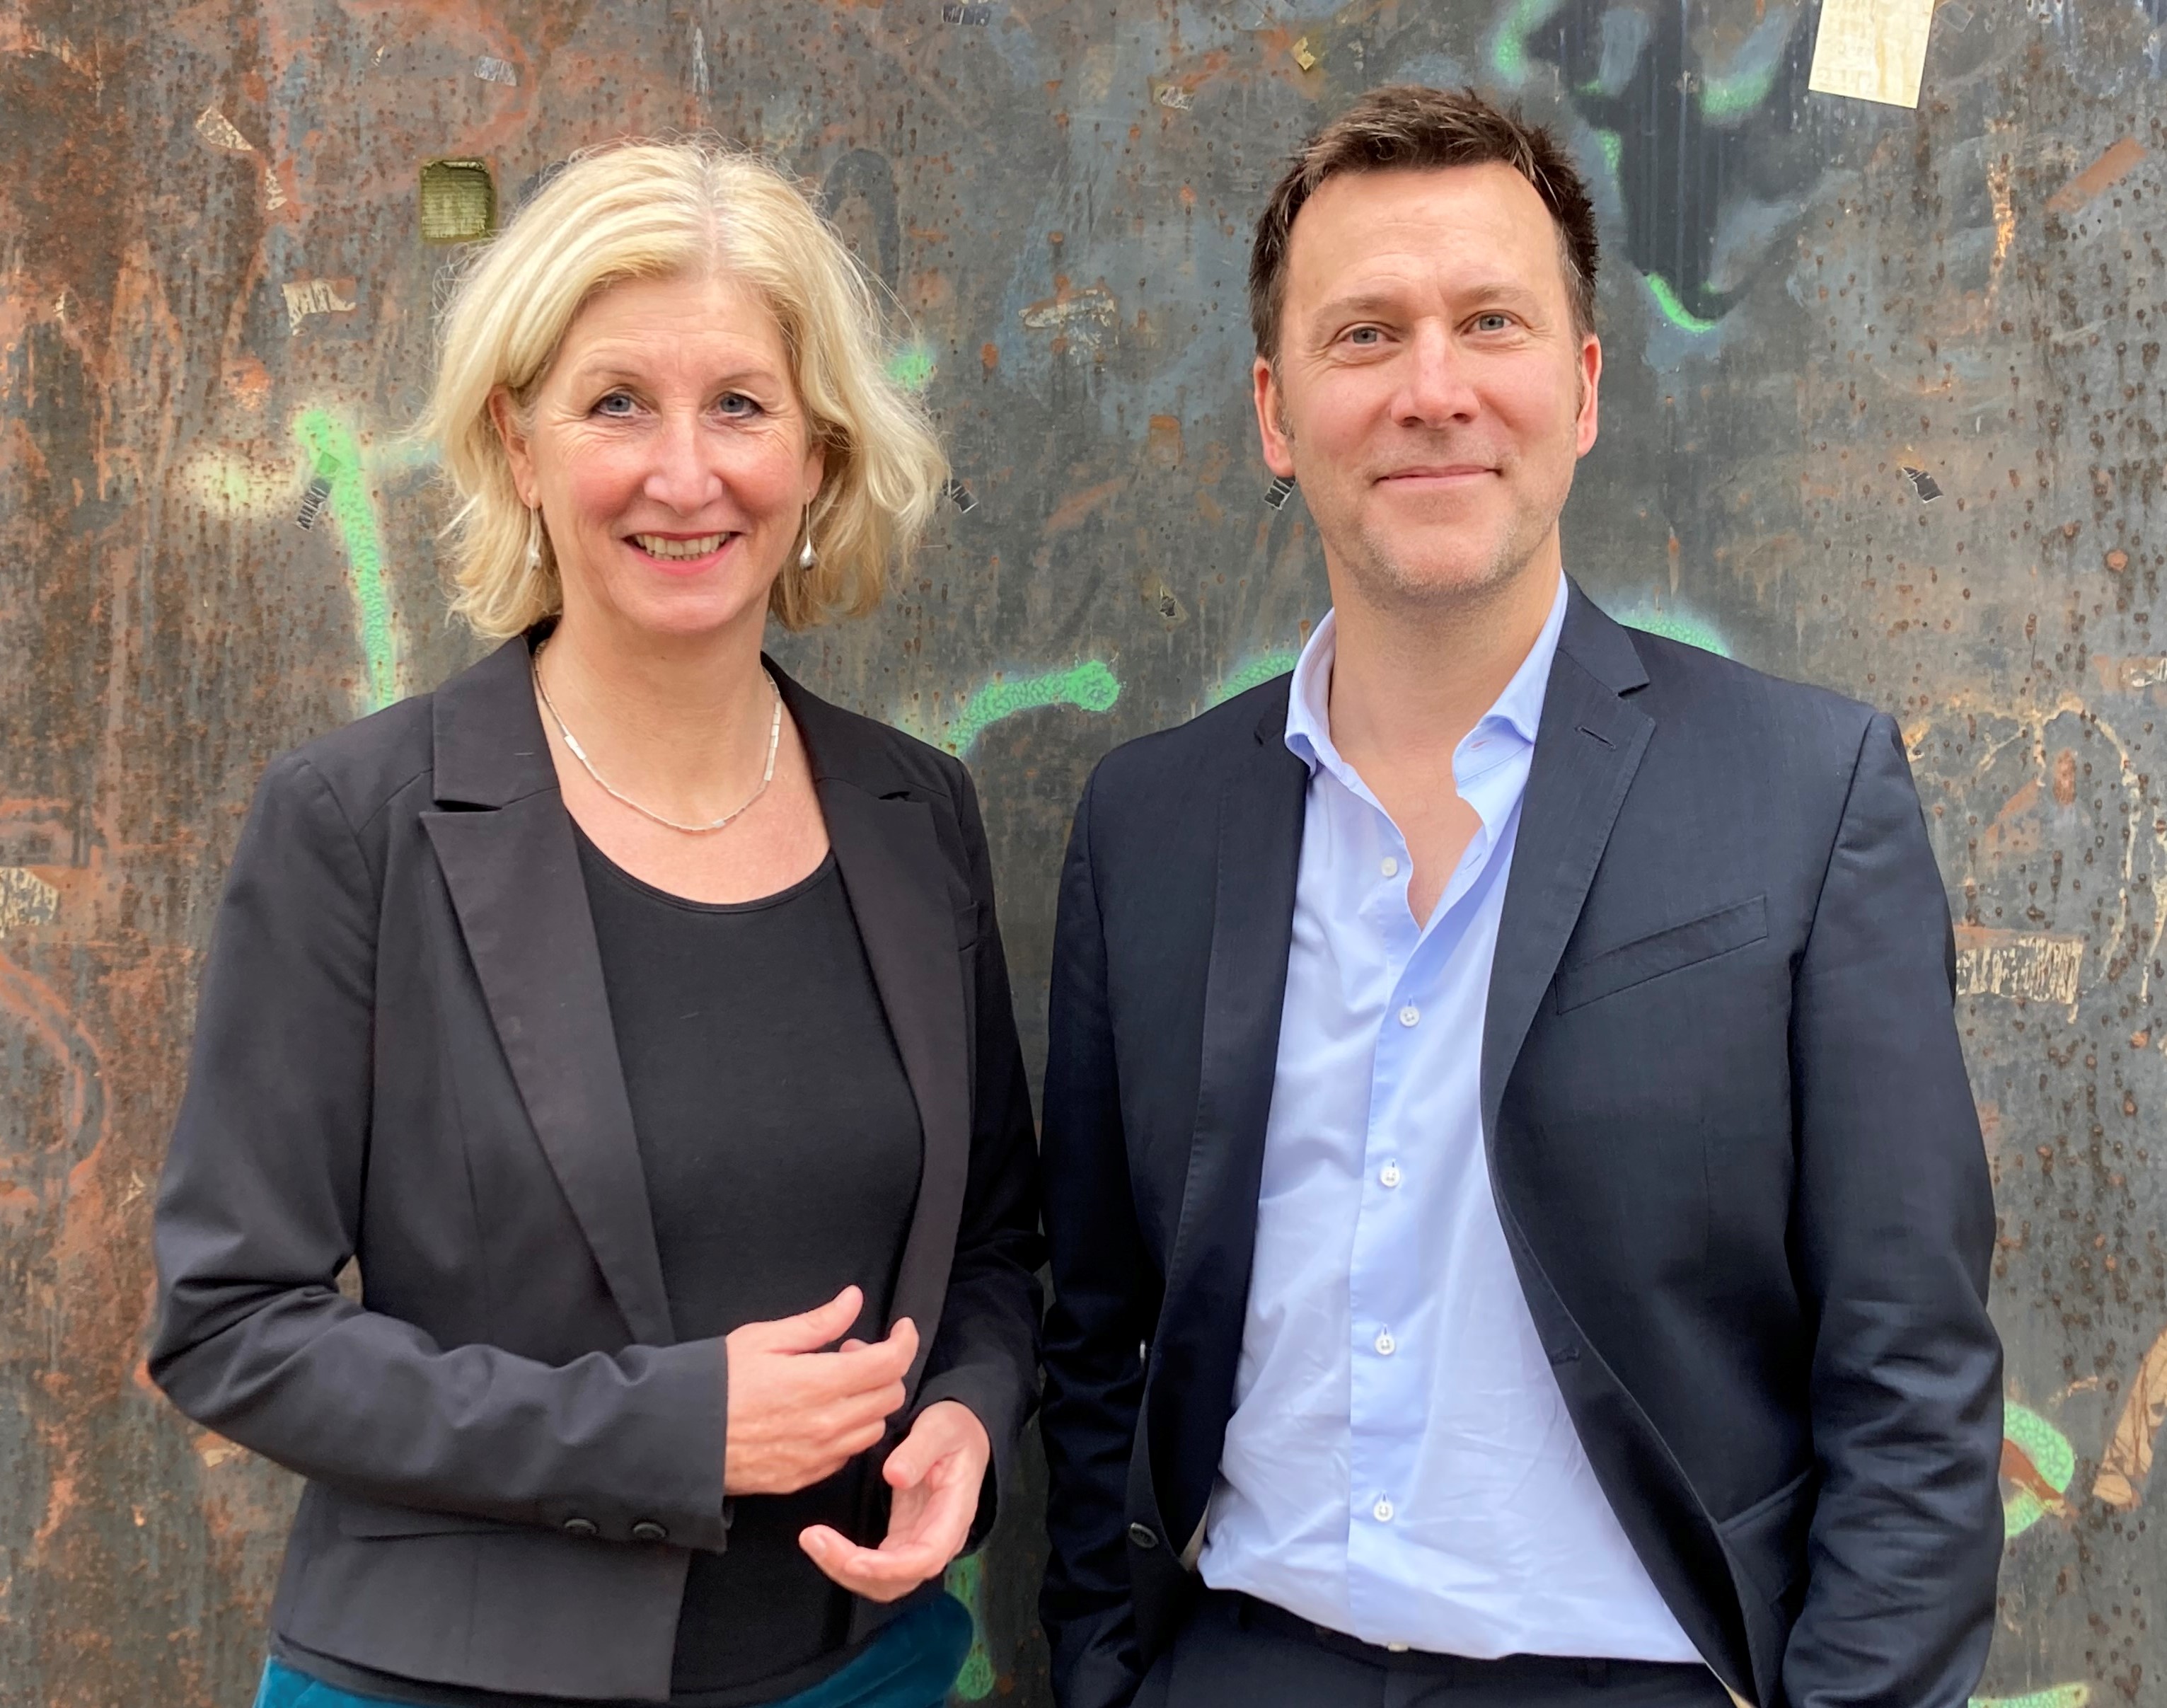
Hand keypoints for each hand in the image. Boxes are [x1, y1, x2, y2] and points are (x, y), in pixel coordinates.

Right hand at [724, 1287, 916, 1495]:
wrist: (678, 1437)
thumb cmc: (716, 1382)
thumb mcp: (764, 1338)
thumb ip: (818, 1322)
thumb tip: (853, 1300)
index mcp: (819, 1383)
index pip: (890, 1364)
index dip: (904, 1342)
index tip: (899, 1329)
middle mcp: (827, 1424)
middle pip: (890, 1396)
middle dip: (883, 1370)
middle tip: (849, 1354)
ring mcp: (818, 1455)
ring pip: (874, 1428)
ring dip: (868, 1402)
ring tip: (834, 1385)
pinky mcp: (805, 1477)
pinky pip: (848, 1454)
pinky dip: (848, 1431)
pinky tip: (822, 1414)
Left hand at [799, 1399, 989, 1601]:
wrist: (959, 1435)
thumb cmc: (953, 1431)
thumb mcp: (941, 1427)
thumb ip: (919, 1449)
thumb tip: (894, 1475)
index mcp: (954, 1513)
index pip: (926, 1558)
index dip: (889, 1567)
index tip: (853, 1559)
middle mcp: (938, 1538)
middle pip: (899, 1579)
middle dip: (854, 1570)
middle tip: (814, 1540)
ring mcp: (918, 1541)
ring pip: (883, 1580)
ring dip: (845, 1570)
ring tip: (812, 1540)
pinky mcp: (901, 1538)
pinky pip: (874, 1565)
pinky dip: (846, 1561)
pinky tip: (823, 1541)